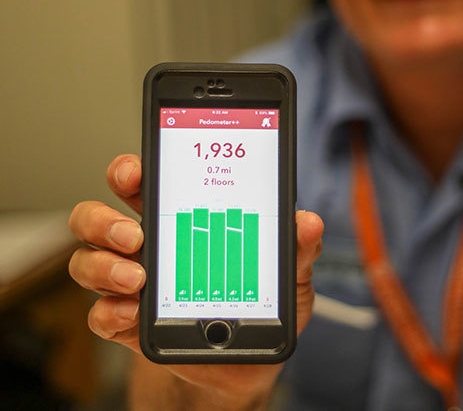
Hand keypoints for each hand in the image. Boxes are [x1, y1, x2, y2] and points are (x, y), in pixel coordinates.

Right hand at [68, 154, 323, 404]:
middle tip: (135, 232)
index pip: (140, 181)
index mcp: (178, 215)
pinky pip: (99, 314)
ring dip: (104, 265)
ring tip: (139, 275)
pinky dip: (111, 311)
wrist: (247, 361)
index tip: (136, 171)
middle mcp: (146, 243)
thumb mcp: (287, 272)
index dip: (128, 170)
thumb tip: (307, 223)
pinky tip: (135, 312)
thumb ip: (296, 246)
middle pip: (96, 217)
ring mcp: (132, 283)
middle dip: (103, 219)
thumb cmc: (259, 300)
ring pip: (87, 262)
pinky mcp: (129, 325)